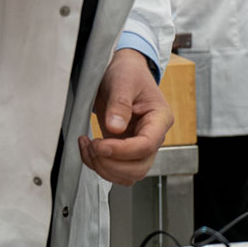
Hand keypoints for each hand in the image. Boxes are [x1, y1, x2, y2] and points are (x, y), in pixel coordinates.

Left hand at [80, 49, 172, 186]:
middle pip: (139, 167)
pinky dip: (99, 166)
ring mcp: (140, 146)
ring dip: (104, 168)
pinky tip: (88, 149)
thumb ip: (120, 104)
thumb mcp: (123, 81)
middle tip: (92, 146)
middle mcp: (154, 136)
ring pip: (128, 174)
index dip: (121, 150)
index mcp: (160, 119)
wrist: (122, 71)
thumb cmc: (128, 73)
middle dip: (111, 163)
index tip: (99, 144)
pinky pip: (116, 170)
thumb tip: (115, 128)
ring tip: (87, 147)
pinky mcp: (126, 150)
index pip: (146, 145)